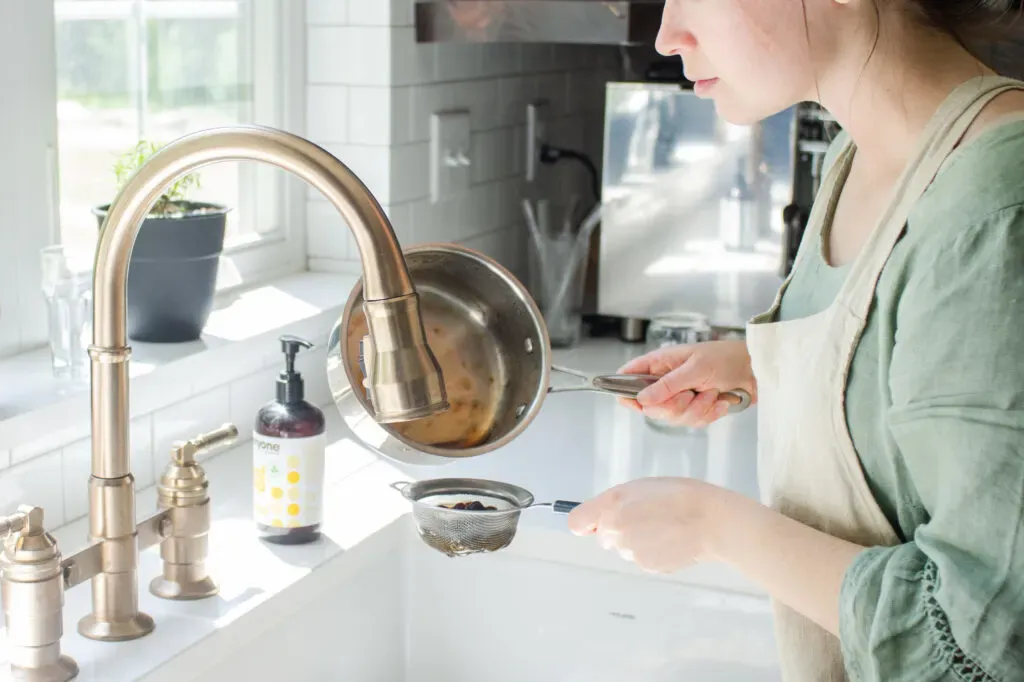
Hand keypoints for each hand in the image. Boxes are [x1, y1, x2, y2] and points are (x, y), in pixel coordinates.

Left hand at [566, 477, 718, 573]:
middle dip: (618, 530)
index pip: (578, 523)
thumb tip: (593, 524)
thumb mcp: (641, 487)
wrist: (712, 521)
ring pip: (625, 549)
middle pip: (604, 538)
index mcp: (612, 508)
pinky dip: (653, 552)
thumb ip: (612, 504)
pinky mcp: (649, 567)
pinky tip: (671, 541)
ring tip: (664, 527)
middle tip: (646, 517)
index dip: (588, 522)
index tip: (597, 521)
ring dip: (637, 541)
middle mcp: (617, 534)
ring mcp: (632, 554)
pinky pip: (643, 559)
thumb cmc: (680, 495)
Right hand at [618, 340, 755, 427]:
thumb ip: (667, 385)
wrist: (756, 371)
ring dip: (697, 409)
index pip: (629, 377)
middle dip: (675, 406)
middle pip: (651, 407)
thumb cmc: (725, 358)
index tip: (632, 403)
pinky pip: (692, 422)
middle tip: (691, 394)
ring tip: (712, 394)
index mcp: (660, 363)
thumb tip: (642, 399)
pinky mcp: (695, 409)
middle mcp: (666, 381)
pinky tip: (720, 402)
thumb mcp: (695, 368)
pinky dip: (709, 414)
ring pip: (674, 418)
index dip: (625, 390)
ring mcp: (680, 396)